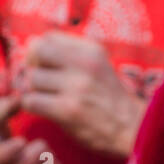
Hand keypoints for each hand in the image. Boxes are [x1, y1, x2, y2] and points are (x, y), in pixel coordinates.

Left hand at [20, 32, 145, 157]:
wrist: (132, 127)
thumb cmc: (109, 97)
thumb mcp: (98, 65)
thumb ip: (71, 55)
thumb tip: (33, 48)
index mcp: (92, 50)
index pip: (48, 37)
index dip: (39, 51)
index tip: (45, 65)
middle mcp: (85, 64)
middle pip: (37, 52)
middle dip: (32, 66)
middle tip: (39, 81)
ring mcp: (77, 87)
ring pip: (32, 78)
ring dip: (33, 90)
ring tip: (47, 98)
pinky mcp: (68, 110)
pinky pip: (31, 101)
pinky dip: (32, 106)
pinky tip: (45, 110)